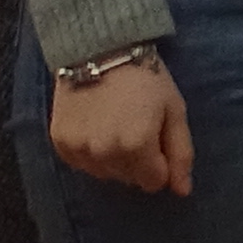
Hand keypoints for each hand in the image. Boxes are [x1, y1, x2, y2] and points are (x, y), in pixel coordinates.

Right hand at [50, 58, 194, 195]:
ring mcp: (79, 150)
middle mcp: (105, 154)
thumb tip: (182, 191)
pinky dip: (91, 152)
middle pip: (129, 179)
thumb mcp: (174, 111)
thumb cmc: (145, 78)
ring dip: (114, 158)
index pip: (153, 182)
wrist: (99, 50)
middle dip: (138, 160)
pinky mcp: (60, 143)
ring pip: (105, 174)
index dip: (160, 162)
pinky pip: (82, 164)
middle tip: (136, 125)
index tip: (156, 136)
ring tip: (116, 124)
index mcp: (136, 147)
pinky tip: (97, 127)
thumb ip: (180, 153)